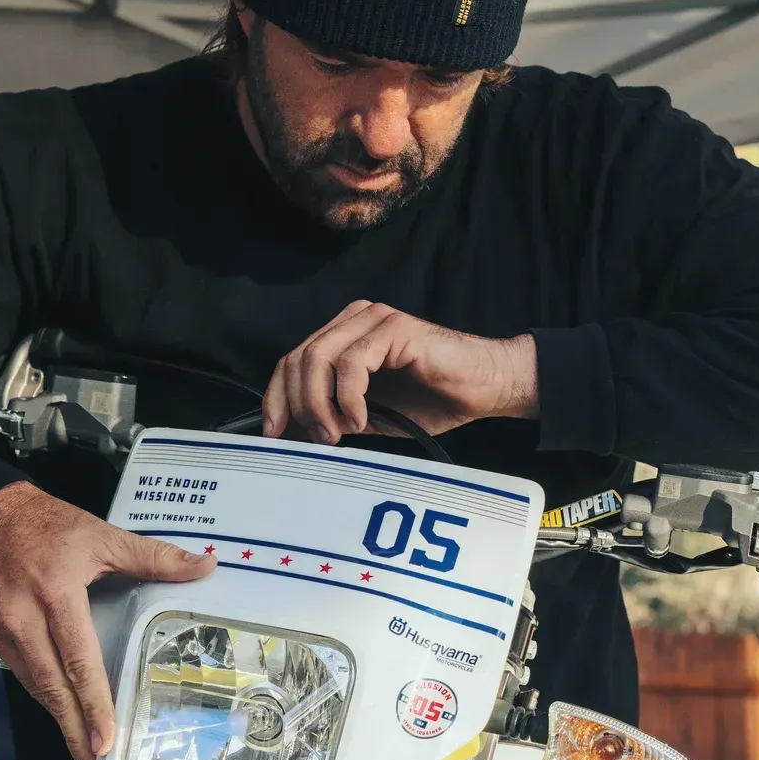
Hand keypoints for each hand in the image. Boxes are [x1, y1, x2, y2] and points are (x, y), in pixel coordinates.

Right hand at [0, 483, 213, 759]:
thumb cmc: (49, 525)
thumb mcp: (102, 535)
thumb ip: (153, 557)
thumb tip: (203, 566)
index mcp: (55, 592)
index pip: (78, 659)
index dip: (92, 703)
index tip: (106, 738)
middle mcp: (21, 616)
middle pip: (50, 686)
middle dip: (74, 731)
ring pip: (32, 684)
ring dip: (58, 719)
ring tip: (82, 751)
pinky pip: (18, 672)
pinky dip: (42, 695)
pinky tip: (61, 712)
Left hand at [264, 301, 537, 442]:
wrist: (484, 388)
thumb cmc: (433, 399)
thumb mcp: (368, 417)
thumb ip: (330, 418)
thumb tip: (289, 436)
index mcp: (343, 337)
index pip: (291, 360)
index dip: (275, 397)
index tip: (273, 434)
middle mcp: (353, 321)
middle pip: (297, 358)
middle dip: (296, 405)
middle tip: (317, 439)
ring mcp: (372, 320)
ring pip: (318, 357)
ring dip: (319, 403)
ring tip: (337, 432)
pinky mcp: (393, 328)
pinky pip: (351, 363)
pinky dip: (347, 397)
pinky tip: (360, 419)